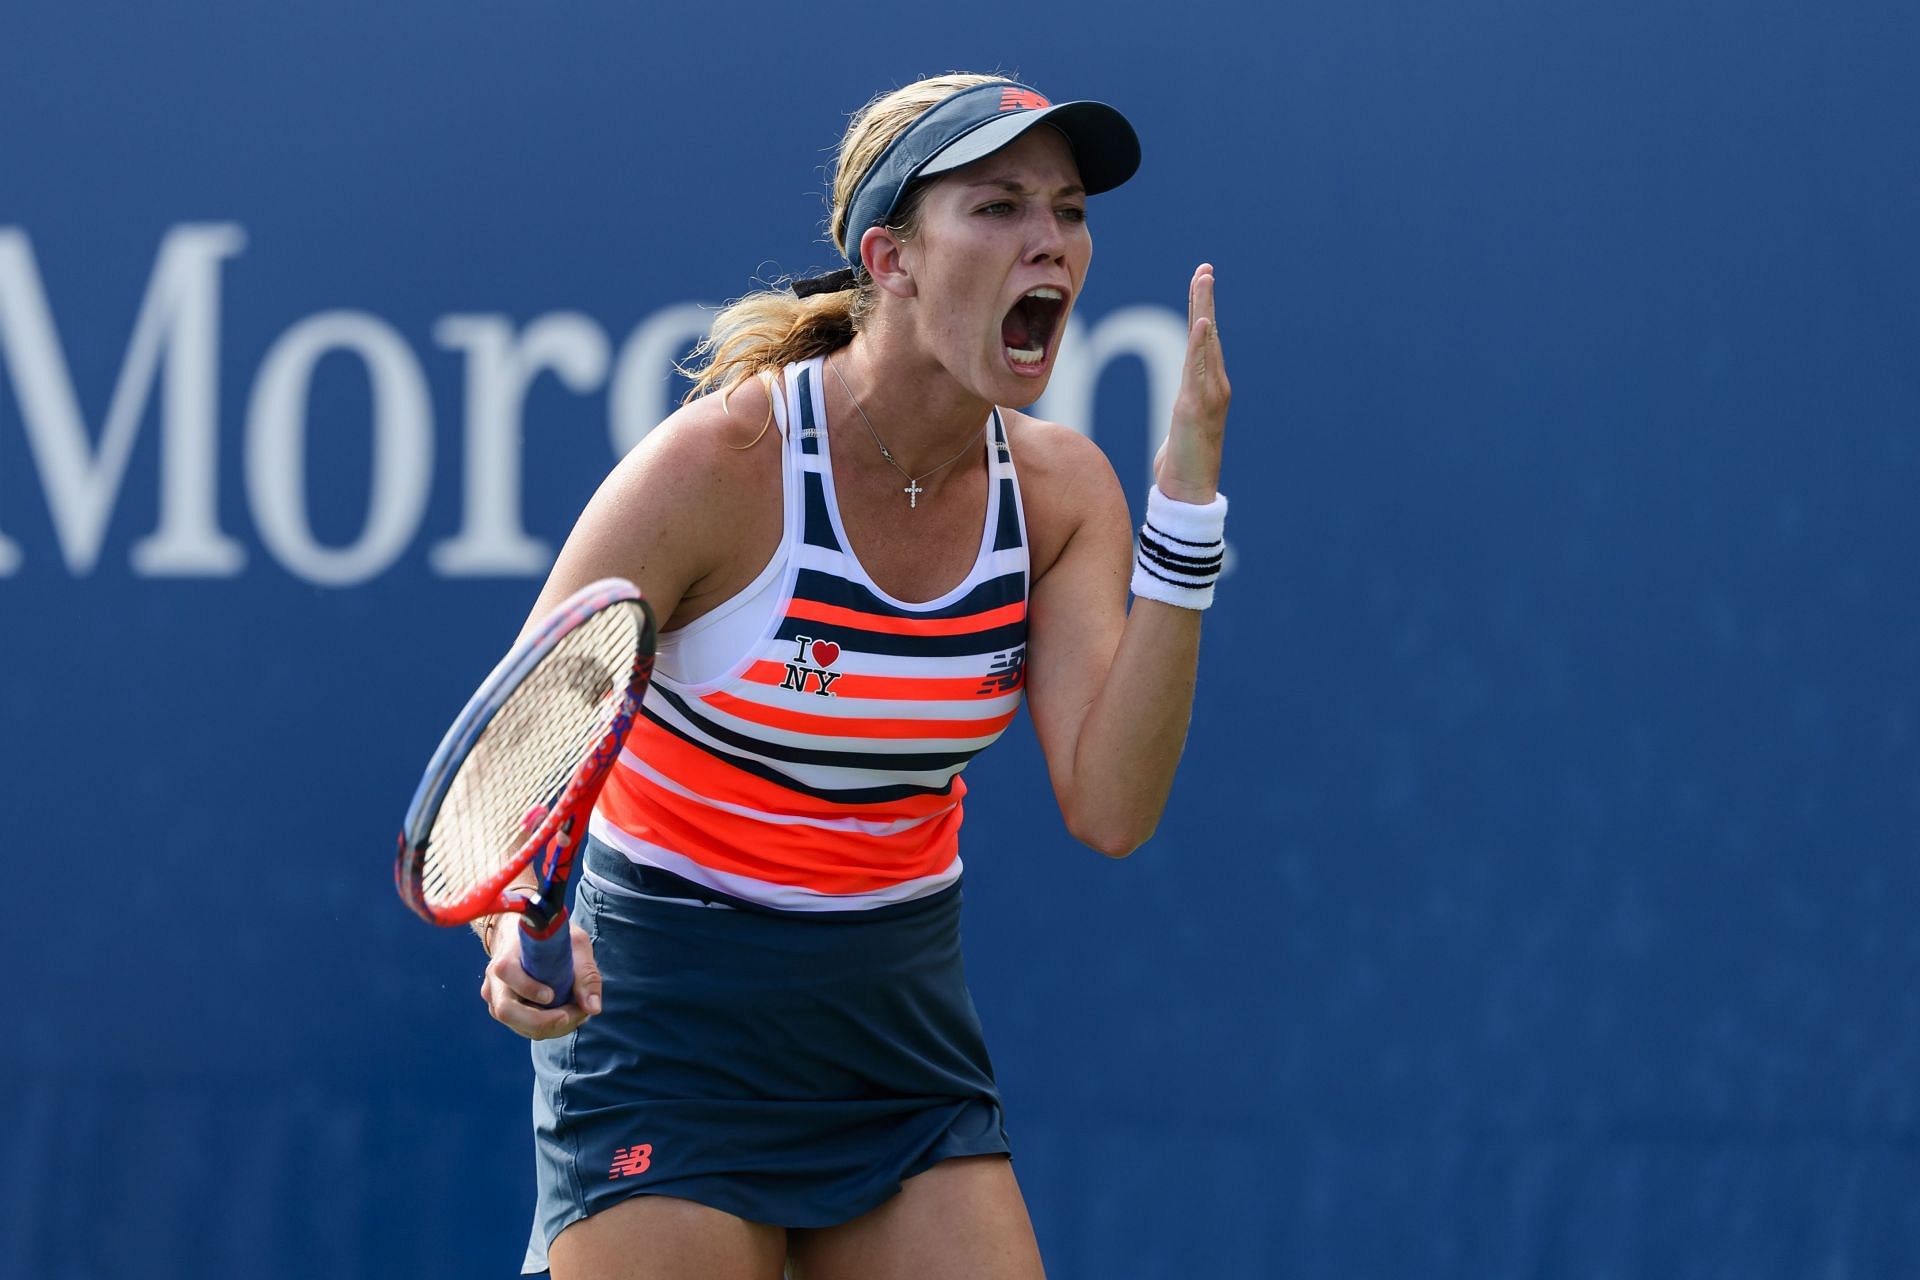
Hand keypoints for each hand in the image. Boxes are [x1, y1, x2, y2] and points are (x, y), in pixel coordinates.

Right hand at [478, 919, 602, 1039]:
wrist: (527, 941)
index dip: (528, 987)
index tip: (551, 995)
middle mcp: (495, 982)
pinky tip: (568, 1016)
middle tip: (571, 1016)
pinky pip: (525, 1029)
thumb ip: (585, 974)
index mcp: (506, 957)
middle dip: (542, 1021)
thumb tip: (593, 1008)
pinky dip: (549, 1028)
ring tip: (578, 1013)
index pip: (506, 972)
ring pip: (517, 1026)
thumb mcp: (574, 945)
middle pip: (506, 1011)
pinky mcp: (507, 1013)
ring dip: (551, 1027)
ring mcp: (497, 1001)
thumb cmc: (551, 940)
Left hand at [1154, 263, 1230, 502]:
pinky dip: (1202, 344)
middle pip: (1208, 335)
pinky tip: (1203, 321)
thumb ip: (1186, 405)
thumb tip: (1186, 400)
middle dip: (1205, 300)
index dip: (1201, 311)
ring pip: (1205, 344)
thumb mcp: (1181, 426)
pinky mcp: (1194, 406)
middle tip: (1204, 268)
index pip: (1203, 341)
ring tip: (1203, 280)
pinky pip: (1199, 368)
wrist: (1190, 491)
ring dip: (1203, 310)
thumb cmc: (1184, 462)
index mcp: (1209, 387)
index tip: (1200, 282)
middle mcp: (1214, 386)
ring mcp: (1207, 395)